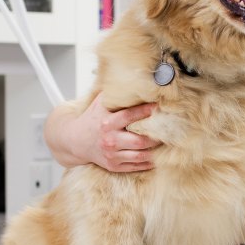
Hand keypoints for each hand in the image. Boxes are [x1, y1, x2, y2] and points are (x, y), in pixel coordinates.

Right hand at [46, 95, 160, 171]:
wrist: (75, 141)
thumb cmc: (92, 119)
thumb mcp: (99, 103)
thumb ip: (114, 93)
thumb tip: (132, 78)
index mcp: (106, 122)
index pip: (129, 116)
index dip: (145, 111)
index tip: (159, 107)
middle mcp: (110, 140)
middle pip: (139, 140)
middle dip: (156, 136)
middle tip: (168, 130)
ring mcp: (112, 155)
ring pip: (140, 156)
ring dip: (156, 151)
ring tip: (166, 144)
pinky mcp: (114, 166)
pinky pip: (136, 166)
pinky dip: (149, 163)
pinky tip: (158, 157)